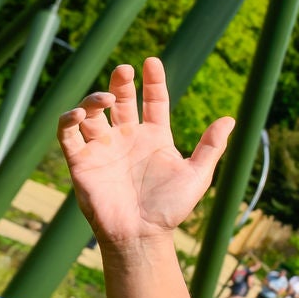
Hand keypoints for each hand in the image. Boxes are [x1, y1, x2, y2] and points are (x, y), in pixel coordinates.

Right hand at [57, 59, 230, 247]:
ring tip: (105, 99)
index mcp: (155, 137)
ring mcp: (103, 148)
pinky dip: (68, 121)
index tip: (152, 62)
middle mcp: (127, 137)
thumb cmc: (170, 208)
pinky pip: (68, 135)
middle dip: (121, 83)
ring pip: (92, 113)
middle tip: (124, 70)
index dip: (153, 81)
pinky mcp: (81, 161)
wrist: (142, 235)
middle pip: (120, 101)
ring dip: (93, 100)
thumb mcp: (197, 175)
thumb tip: (230, 119)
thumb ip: (211, 147)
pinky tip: (78, 115)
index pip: (153, 101)